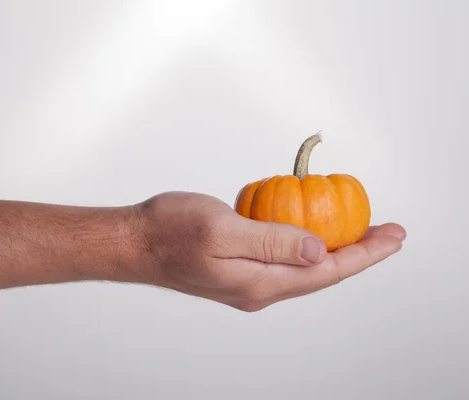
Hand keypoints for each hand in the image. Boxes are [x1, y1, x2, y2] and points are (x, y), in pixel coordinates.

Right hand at [134, 192, 404, 311]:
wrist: (134, 243)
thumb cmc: (169, 231)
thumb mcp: (222, 229)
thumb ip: (271, 241)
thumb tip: (318, 250)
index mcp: (259, 282)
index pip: (326, 271)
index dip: (365, 253)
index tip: (393, 235)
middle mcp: (258, 290)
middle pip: (320, 274)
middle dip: (358, 253)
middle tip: (386, 232)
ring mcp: (246, 283)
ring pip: (302, 269)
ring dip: (333, 250)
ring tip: (358, 232)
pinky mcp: (236, 271)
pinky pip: (282, 261)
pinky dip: (304, 246)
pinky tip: (309, 231)